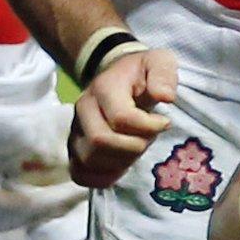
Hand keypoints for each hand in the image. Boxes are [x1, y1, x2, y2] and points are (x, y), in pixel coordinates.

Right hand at [69, 48, 178, 187]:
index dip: (148, 127)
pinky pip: (80, 173)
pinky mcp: (75, 147)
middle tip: (148, 139)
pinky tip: (121, 167)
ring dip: (120, 162)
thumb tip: (165, 97)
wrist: (119, 76)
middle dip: (133, 147)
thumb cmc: (142, 73)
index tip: (165, 122)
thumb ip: (164, 75)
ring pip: (90, 160)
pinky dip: (101, 177)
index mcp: (104, 87)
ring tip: (136, 149)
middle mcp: (83, 108)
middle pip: (101, 141)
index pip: (121, 118)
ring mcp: (75, 130)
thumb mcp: (159, 62)